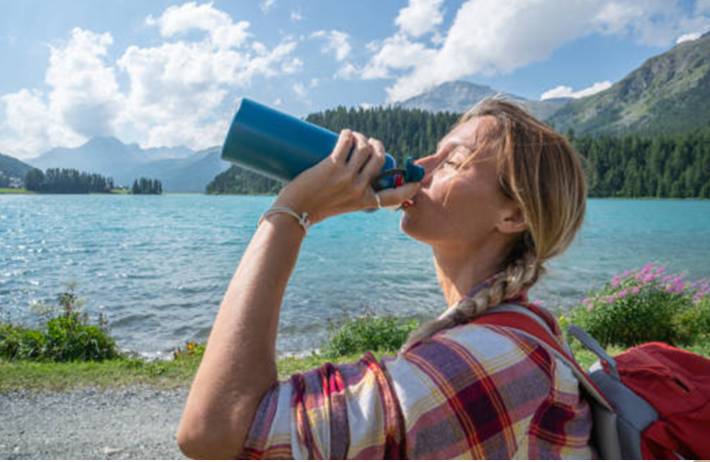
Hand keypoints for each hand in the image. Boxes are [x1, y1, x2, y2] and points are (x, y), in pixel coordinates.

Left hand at [272, 129, 420, 224]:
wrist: (294, 214)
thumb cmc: (313, 210)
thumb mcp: (341, 206)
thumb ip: (349, 194)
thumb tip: (351, 173)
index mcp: (365, 201)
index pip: (395, 196)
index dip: (409, 188)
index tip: (416, 183)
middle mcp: (360, 188)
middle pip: (379, 159)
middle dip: (376, 146)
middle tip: (366, 143)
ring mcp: (347, 177)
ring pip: (364, 148)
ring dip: (361, 137)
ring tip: (352, 137)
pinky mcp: (332, 166)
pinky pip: (346, 143)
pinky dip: (348, 134)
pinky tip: (345, 133)